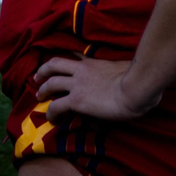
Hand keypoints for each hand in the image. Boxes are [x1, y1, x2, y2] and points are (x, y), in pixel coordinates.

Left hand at [34, 55, 160, 120]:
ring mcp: (77, 85)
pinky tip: (50, 118)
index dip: (66, 60)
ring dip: (42, 90)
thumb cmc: (138, 79)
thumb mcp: (125, 67)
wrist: (135, 88)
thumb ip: (120, 69)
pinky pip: (57, 106)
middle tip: (37, 78)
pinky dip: (51, 112)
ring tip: (38, 97)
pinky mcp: (77, 100)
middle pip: (54, 65)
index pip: (75, 57)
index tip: (62, 63)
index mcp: (93, 63)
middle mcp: (81, 70)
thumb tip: (130, 72)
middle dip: (43, 71)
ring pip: (51, 83)